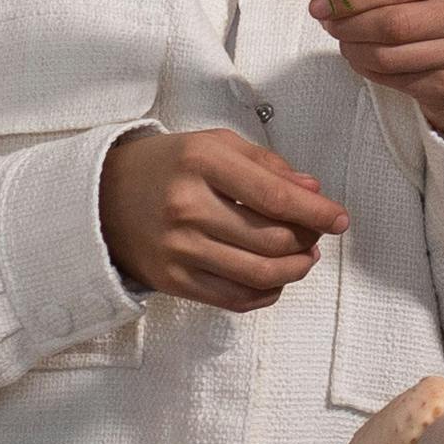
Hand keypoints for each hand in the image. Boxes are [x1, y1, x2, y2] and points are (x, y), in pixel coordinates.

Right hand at [99, 126, 349, 311]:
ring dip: (295, 269)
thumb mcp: (214, 144)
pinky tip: (276, 278)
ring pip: (259, 273)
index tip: (340, 218)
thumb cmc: (167, 166)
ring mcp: (179, 248)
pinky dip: (267, 292)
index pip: (275, 195)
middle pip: (272, 238)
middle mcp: (188, 207)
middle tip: (316, 234)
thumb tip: (313, 189)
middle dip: (308, 239)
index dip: (316, 211)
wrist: (103, 197)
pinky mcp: (173, 280)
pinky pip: (234, 298)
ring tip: (304, 257)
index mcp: (201, 163)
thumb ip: (266, 164)